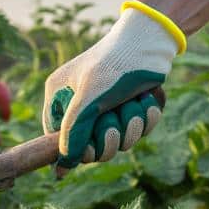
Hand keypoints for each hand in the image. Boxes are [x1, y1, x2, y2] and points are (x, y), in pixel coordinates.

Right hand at [43, 5, 180, 174]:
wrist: (151, 41)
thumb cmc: (113, 65)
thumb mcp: (87, 100)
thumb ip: (73, 133)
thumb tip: (62, 167)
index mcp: (61, 97)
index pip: (57, 138)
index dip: (74, 149)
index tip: (88, 149)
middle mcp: (81, 104)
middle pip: (91, 147)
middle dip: (107, 139)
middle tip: (113, 125)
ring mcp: (107, 108)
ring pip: (118, 142)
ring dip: (130, 127)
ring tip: (133, 105)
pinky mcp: (131, 108)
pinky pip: (138, 131)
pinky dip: (145, 119)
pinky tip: (146, 101)